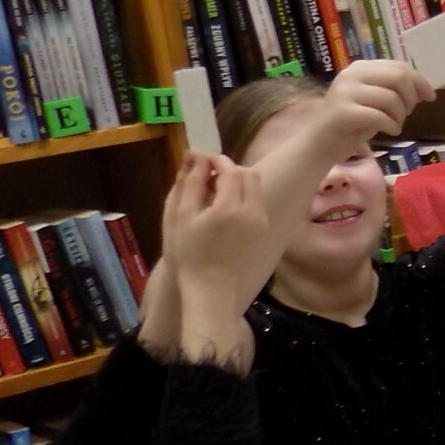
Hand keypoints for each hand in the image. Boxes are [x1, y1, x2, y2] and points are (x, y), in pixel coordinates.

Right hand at [141, 157, 269, 367]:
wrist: (211, 286)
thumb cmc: (188, 252)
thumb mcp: (180, 216)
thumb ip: (190, 183)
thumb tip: (196, 157)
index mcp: (229, 207)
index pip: (230, 169)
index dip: (216, 160)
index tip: (202, 161)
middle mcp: (252, 211)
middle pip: (249, 174)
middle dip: (230, 169)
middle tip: (208, 177)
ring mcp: (261, 222)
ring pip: (255, 187)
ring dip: (238, 182)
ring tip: (214, 193)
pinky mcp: (264, 231)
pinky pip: (256, 203)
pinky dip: (243, 197)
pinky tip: (224, 209)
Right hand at [313, 59, 428, 151]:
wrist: (320, 145)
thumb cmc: (351, 124)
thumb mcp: (375, 102)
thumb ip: (394, 90)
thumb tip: (424, 88)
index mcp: (360, 68)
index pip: (398, 66)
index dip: (419, 81)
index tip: (430, 97)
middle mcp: (351, 75)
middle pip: (398, 77)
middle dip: (411, 97)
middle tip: (408, 113)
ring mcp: (345, 92)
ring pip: (391, 98)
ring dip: (401, 116)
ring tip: (395, 125)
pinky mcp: (343, 112)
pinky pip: (380, 116)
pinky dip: (392, 126)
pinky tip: (390, 131)